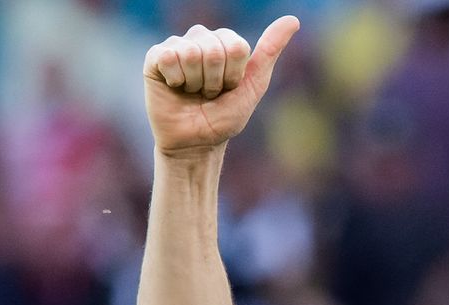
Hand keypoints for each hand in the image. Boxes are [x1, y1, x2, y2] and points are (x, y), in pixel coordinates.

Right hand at [143, 16, 299, 154]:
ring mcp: (178, 45)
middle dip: (215, 81)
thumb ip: (270, 50)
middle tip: (210, 93)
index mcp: (226, 42)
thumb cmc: (225, 116)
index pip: (236, 47)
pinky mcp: (155, 56)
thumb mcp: (254, 85)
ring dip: (195, 83)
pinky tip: (175, 87)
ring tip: (193, 92)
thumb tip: (293, 19)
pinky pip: (168, 57)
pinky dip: (176, 80)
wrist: (197, 142)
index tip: (230, 88)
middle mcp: (202, 38)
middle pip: (215, 50)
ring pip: (191, 53)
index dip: (235, 75)